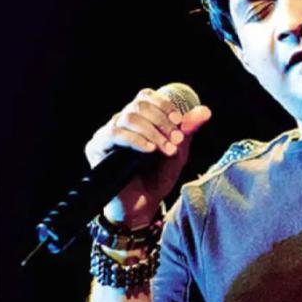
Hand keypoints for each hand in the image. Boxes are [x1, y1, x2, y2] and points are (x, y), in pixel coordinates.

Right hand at [84, 87, 211, 226]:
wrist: (144, 204)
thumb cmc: (159, 176)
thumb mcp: (178, 151)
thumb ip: (188, 130)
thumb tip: (205, 111)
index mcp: (139, 119)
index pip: (146, 97)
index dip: (163, 105)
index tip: (179, 121)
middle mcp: (121, 122)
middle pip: (138, 105)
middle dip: (162, 120)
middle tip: (177, 139)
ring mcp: (107, 134)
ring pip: (128, 118)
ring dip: (153, 132)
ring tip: (167, 149)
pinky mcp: (96, 148)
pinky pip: (114, 134)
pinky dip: (136, 139)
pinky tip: (150, 150)